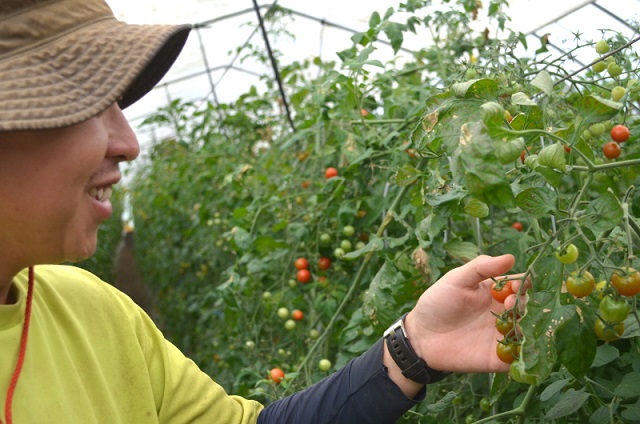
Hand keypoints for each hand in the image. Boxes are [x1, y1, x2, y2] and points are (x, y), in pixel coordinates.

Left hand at [403, 254, 528, 373]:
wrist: (421, 336)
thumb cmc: (437, 303)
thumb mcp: (456, 279)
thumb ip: (481, 267)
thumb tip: (510, 257)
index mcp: (495, 293)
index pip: (520, 285)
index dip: (523, 283)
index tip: (518, 284)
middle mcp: (503, 313)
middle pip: (526, 308)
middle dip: (524, 304)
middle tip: (511, 304)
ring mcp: (502, 336)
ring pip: (527, 332)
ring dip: (526, 327)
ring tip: (512, 322)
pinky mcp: (498, 358)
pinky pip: (519, 358)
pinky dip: (524, 353)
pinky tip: (518, 346)